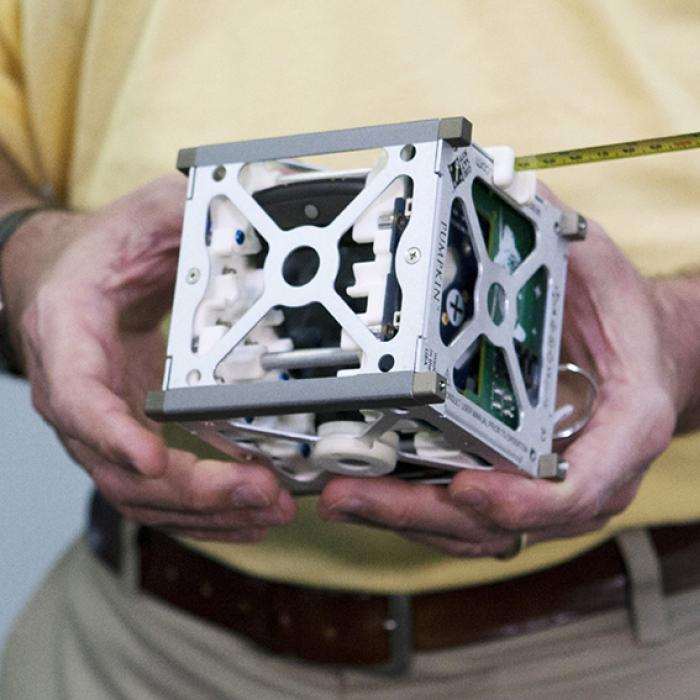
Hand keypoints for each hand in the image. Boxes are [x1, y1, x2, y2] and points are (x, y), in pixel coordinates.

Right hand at [7, 176, 294, 541]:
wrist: (67, 278)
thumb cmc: (97, 254)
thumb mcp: (136, 217)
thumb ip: (176, 213)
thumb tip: (238, 204)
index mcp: (66, 336)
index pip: (78, 398)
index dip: (114, 434)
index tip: (156, 457)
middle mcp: (78, 397)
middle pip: (121, 468)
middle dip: (193, 489)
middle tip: (258, 491)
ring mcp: (103, 427)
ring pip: (144, 494)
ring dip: (208, 512)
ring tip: (269, 510)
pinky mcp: (131, 438)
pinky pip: (162, 491)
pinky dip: (205, 510)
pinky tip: (250, 514)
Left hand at [318, 201, 677, 556]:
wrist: (644, 353)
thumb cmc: (622, 320)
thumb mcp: (597, 265)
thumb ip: (553, 231)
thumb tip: (500, 180)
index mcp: (623, 423)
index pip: (584, 483)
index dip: (524, 497)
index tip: (468, 488)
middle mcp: (583, 470)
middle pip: (505, 520)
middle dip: (424, 515)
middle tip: (354, 496)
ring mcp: (545, 487)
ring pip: (475, 530)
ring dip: (404, 518)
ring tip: (342, 497)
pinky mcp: (513, 485)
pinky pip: (464, 516)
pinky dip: (415, 511)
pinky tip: (365, 491)